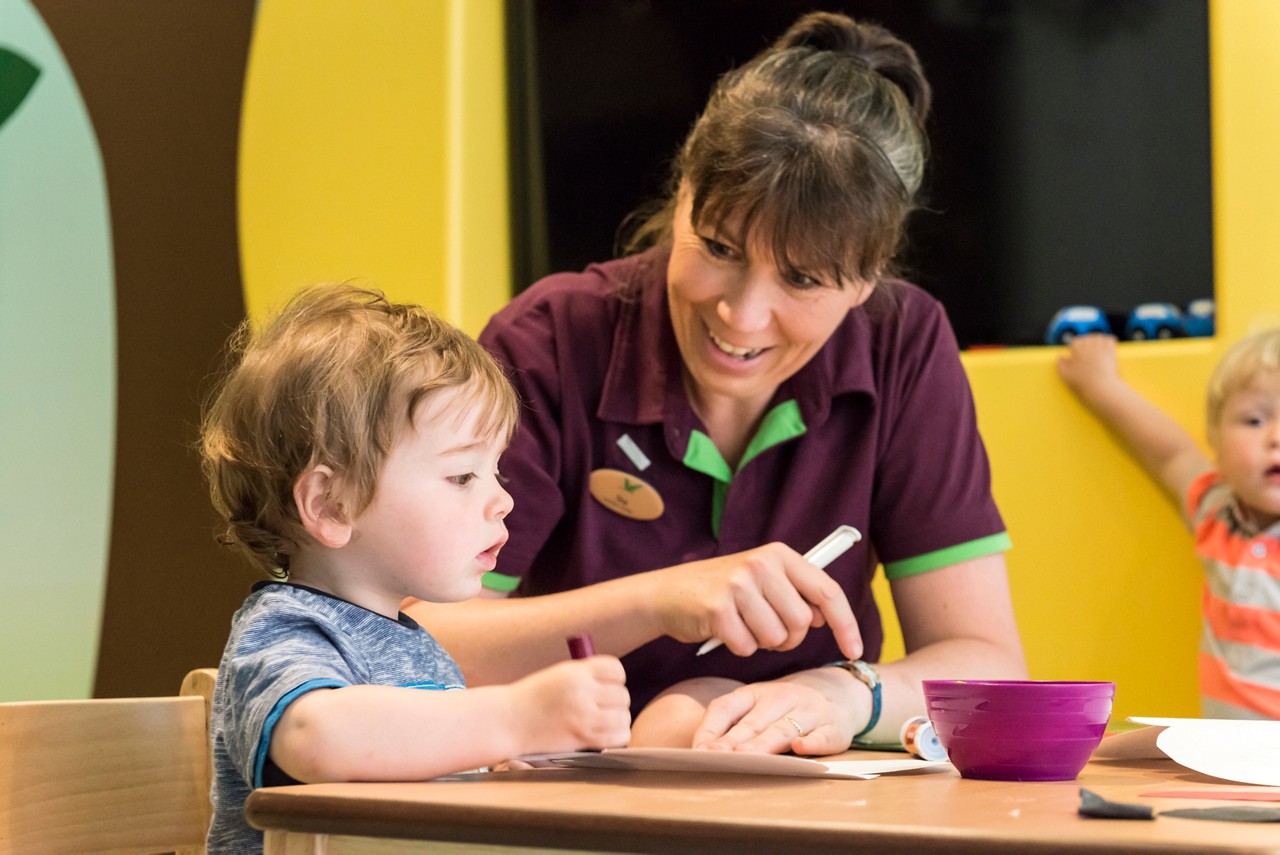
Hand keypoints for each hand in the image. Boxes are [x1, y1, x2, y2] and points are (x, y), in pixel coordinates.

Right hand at [511, 656, 630, 753]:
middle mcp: (582, 692)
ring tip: (605, 721)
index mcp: (576, 672)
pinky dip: (618, 735)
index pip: (616, 669)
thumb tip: (615, 684)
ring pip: (623, 716)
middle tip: (602, 707)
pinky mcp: (583, 738)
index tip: (607, 686)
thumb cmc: (533, 698)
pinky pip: (618, 736)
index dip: (616, 678)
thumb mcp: (559, 675)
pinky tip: (607, 733)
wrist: (508, 721)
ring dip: (618, 719)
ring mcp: (584, 716)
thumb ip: (586, 676)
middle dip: (615, 701)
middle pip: (622, 695)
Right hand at [652, 543, 861, 659]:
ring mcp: (738, 585)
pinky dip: (739, 648)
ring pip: (777, 638)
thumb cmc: (721, 590)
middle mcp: (760, 564)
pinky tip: (723, 631)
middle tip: (765, 628)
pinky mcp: (718, 609)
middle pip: (802, 622)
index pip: (827, 591)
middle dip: (789, 637)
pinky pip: (747, 647)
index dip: (846, 624)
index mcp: (778, 554)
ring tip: (742, 626)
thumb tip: (826, 616)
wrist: (667, 593)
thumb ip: (795, 592)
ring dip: (762, 643)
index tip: (855, 650)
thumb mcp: (761, 579)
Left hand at [690, 669, 862, 756]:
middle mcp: (780, 698)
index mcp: (754, 693)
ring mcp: (808, 712)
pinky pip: (821, 736)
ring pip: (783, 730)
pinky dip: (812, 743)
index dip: (710, 729)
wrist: (836, 695)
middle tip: (716, 760)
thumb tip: (700, 754)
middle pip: (752, 723)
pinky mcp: (832, 728)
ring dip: (764, 745)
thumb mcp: (757, 709)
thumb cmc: (783, 710)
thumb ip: (732, 727)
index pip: (726, 707)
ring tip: (747, 758)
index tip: (698, 752)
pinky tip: (801, 748)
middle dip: (733, 743)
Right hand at [1056, 333, 1119, 396]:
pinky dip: (1109, 341)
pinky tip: (1107, 346)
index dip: (1076, 347)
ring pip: (1099, 337)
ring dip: (1097, 340)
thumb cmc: (1083, 382)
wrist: (1101, 387)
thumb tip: (1060, 356)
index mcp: (1077, 349)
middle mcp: (1089, 345)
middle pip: (1087, 337)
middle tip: (1087, 352)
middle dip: (1087, 343)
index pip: (1076, 341)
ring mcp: (1101, 347)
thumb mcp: (1066, 375)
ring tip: (1096, 348)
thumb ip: (1060, 364)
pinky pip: (1110, 339)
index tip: (1077, 353)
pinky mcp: (1112, 351)